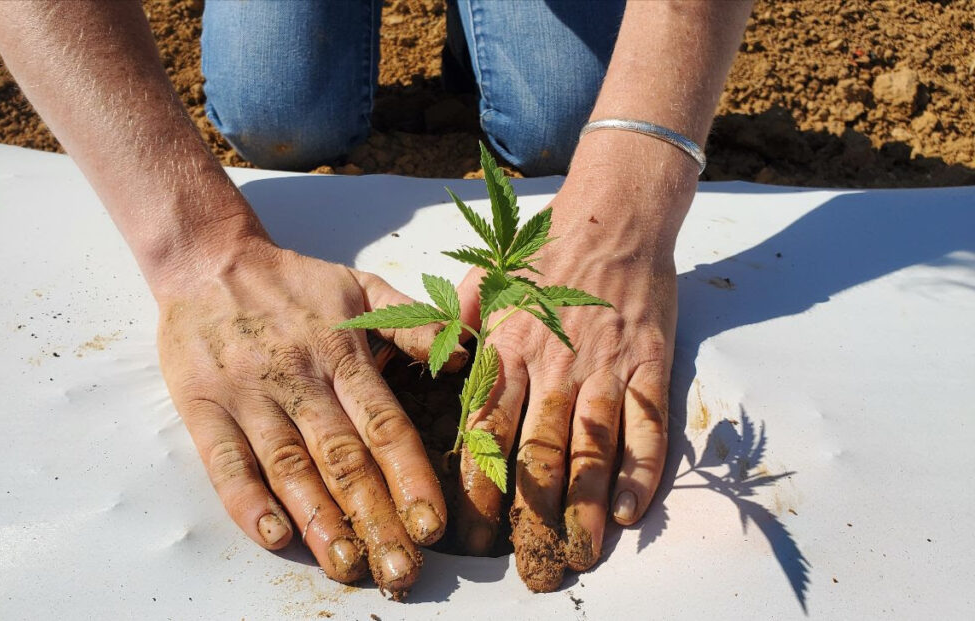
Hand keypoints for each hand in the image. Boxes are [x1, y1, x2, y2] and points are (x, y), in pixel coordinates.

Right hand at [155, 238, 462, 596]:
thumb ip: (413, 322)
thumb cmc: (295, 282)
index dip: (410, 476)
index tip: (432, 523)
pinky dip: (247, 501)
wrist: (208, 259)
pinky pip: (225, 460)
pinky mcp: (203, 407)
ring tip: (348, 566)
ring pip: (289, 467)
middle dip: (376, 517)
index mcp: (343, 353)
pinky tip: (273, 537)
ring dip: (319, 521)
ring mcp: (249, 395)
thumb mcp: (362, 286)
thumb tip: (466, 355)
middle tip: (401, 570)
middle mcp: (300, 378)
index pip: (384, 424)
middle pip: (343, 458)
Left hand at [454, 165, 687, 591]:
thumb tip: (429, 368)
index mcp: (508, 348)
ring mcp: (606, 365)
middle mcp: (554, 364)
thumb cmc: (544, 252)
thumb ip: (455, 327)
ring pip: (592, 447)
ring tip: (578, 553)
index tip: (469, 533)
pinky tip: (630, 512)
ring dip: (585, 505)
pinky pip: (648, 425)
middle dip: (530, 514)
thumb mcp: (485, 281)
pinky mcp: (650, 363)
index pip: (487, 430)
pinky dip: (642, 470)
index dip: (478, 486)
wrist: (614, 213)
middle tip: (526, 566)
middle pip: (538, 452)